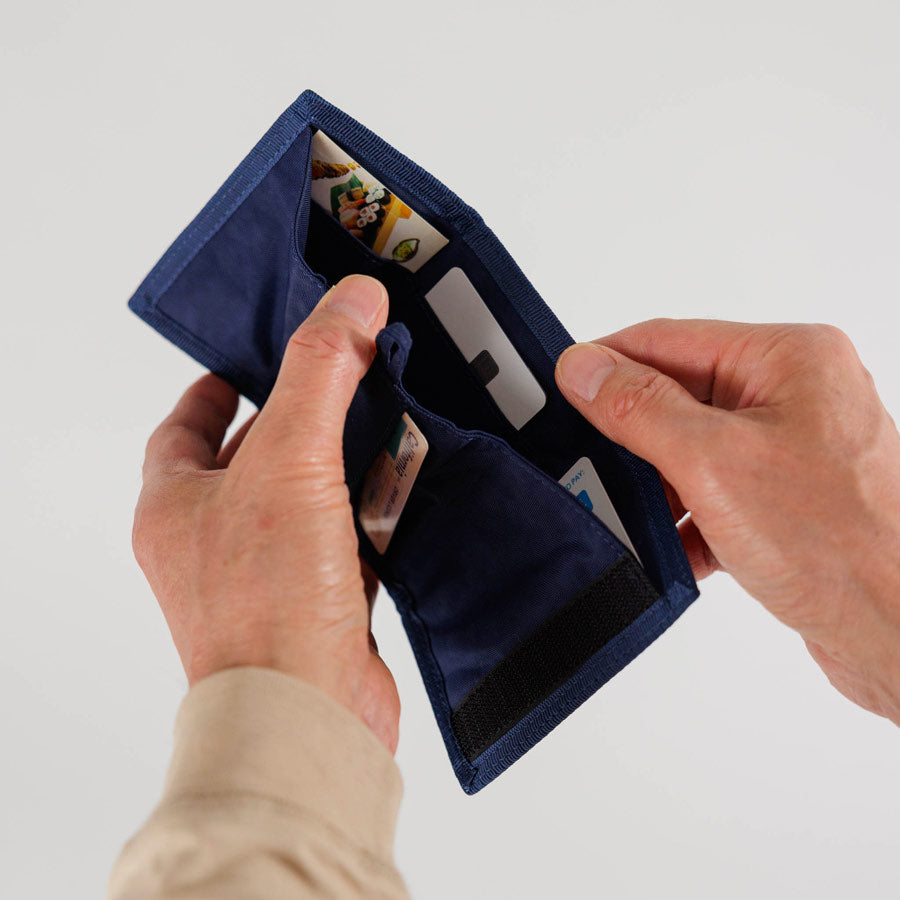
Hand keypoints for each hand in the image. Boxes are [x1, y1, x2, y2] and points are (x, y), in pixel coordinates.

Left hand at [132, 275, 399, 751]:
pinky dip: (373, 516)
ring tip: (383, 418)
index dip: (212, 388)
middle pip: (254, 459)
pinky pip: (346, 542)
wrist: (308, 716)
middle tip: (337, 375)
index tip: (245, 360)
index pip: (183, 428)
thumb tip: (352, 299)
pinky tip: (404, 494)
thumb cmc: (268, 606)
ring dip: (344, 465)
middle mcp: (215, 542)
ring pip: (307, 499)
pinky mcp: (320, 603)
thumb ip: (320, 371)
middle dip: (297, 417)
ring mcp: (267, 575)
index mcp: (177, 507)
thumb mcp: (288, 461)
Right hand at [555, 320, 899, 724]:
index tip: (562, 386)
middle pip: (679, 394)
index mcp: (790, 359)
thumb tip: (585, 369)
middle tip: (587, 461)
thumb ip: (639, 409)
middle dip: (631, 435)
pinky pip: (715, 490)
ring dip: (657, 484)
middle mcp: (795, 396)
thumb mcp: (713, 463)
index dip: (609, 362)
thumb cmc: (844, 547)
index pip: (670, 339)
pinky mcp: (788, 500)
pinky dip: (688, 517)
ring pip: (692, 448)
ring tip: (631, 512)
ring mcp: (793, 449)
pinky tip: (677, 545)